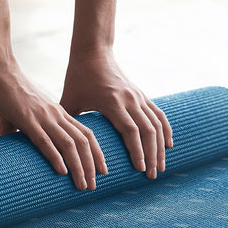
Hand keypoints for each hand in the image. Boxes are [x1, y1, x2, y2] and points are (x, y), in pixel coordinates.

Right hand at [0, 61, 105, 189]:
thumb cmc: (7, 93)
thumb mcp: (20, 114)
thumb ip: (18, 130)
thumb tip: (7, 143)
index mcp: (58, 113)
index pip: (86, 134)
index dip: (97, 153)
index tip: (102, 170)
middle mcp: (56, 115)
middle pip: (83, 142)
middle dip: (91, 166)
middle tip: (94, 186)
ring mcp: (43, 117)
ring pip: (69, 144)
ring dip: (79, 167)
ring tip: (82, 185)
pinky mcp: (27, 120)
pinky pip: (45, 140)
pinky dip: (56, 157)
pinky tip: (62, 172)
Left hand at [60, 53, 171, 178]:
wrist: (94, 51)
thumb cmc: (78, 77)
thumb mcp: (69, 100)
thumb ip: (67, 124)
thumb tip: (58, 148)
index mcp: (111, 101)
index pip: (130, 130)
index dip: (137, 151)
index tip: (140, 169)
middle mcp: (129, 99)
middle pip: (148, 131)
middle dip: (152, 155)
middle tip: (152, 176)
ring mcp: (138, 96)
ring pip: (156, 124)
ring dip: (161, 147)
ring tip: (161, 167)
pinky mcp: (142, 94)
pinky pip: (158, 114)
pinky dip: (165, 130)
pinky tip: (169, 145)